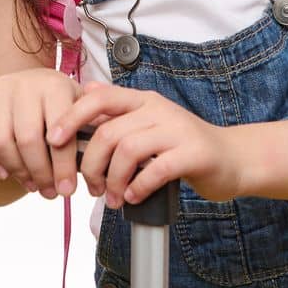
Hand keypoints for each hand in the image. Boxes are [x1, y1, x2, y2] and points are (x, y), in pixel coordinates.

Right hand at [0, 68, 82, 199]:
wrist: (23, 81)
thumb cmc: (55, 102)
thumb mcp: (77, 106)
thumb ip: (91, 125)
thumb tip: (104, 149)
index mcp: (53, 85)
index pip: (59, 130)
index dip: (63, 164)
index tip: (67, 189)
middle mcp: (23, 84)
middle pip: (28, 140)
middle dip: (40, 173)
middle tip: (49, 192)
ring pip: (1, 142)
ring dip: (17, 171)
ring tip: (31, 184)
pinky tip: (7, 171)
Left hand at [47, 84, 244, 205]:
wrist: (233, 158)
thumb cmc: (184, 145)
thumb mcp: (150, 121)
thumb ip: (120, 111)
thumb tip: (87, 89)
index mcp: (143, 100)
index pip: (100, 98)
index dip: (72, 116)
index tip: (54, 139)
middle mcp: (158, 109)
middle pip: (109, 131)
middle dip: (92, 164)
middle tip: (92, 187)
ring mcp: (177, 129)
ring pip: (128, 150)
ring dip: (114, 180)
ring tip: (113, 198)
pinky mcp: (193, 153)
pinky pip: (155, 170)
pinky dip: (138, 187)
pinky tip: (134, 196)